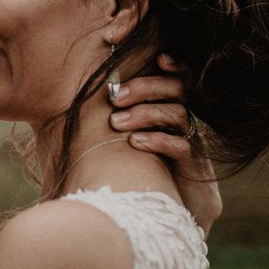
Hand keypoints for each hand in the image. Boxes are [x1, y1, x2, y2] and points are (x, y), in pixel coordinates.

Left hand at [108, 54, 221, 237]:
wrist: (170, 209)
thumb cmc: (143, 166)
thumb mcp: (129, 137)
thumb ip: (115, 117)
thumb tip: (76, 103)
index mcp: (169, 107)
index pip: (177, 77)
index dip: (173, 64)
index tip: (158, 59)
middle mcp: (183, 120)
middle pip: (175, 89)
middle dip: (143, 88)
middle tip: (115, 97)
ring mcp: (190, 141)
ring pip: (176, 114)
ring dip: (144, 114)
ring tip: (116, 122)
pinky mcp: (192, 165)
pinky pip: (180, 146)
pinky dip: (157, 140)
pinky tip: (135, 142)